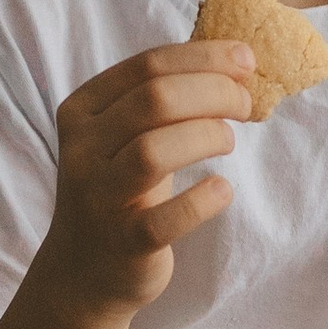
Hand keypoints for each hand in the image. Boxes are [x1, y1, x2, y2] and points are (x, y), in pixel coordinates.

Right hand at [37, 42, 254, 321]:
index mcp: (82, 111)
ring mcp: (98, 198)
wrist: (83, 270)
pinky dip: (202, 200)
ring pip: (153, 151)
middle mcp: (82, 150)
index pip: (147, 66)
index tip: (245, 61)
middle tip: (245, 104)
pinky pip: (166, 218)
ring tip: (228, 141)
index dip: (204, 58)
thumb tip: (234, 61)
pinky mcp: (124, 243)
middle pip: (154, 100)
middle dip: (213, 92)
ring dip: (207, 136)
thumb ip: (162, 98)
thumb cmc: (121, 189)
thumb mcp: (125, 136)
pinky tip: (221, 191)